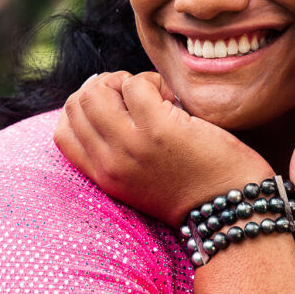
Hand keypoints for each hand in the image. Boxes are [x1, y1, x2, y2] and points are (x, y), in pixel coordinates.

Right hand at [54, 70, 271, 227]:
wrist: (232, 211)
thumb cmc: (194, 191)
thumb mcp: (141, 182)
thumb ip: (120, 154)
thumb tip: (112, 99)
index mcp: (104, 178)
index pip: (62, 134)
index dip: (81, 109)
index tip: (112, 105)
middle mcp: (110, 163)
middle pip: (77, 104)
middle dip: (104, 88)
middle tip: (135, 94)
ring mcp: (132, 145)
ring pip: (99, 90)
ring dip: (126, 82)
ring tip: (155, 96)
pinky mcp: (160, 129)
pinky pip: (137, 84)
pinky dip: (154, 82)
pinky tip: (174, 99)